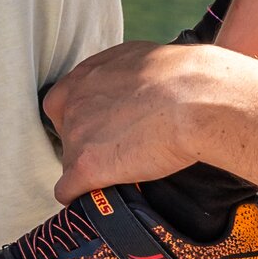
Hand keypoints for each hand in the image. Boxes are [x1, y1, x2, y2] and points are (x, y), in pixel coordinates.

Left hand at [42, 42, 226, 198]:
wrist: (194, 99)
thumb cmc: (183, 78)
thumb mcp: (144, 60)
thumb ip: (124, 76)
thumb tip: (134, 90)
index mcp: (87, 75)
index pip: (63, 102)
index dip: (82, 120)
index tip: (99, 129)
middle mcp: (75, 101)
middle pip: (66, 134)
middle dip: (87, 144)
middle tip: (114, 151)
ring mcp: (77, 134)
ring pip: (70, 163)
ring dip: (89, 171)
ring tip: (119, 176)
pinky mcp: (86, 166)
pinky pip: (69, 190)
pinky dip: (81, 196)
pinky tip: (98, 198)